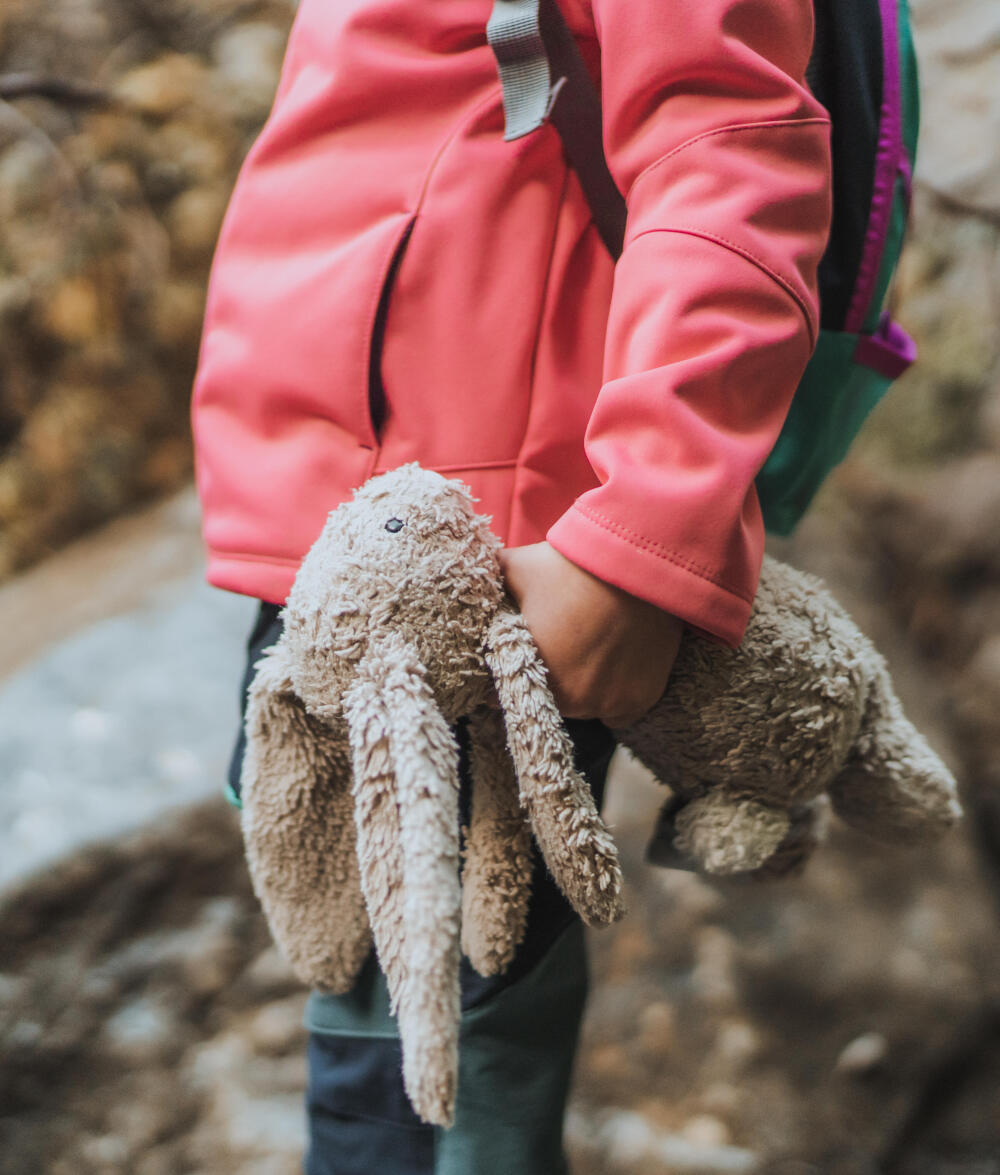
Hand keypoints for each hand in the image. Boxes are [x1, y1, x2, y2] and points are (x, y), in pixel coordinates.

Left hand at [497, 541, 683, 726]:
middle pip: (551, 701)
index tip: (514, 660)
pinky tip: (612, 671)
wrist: (636, 561)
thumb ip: (489, 584)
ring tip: (586, 655)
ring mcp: (611, 703)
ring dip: (582, 689)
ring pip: (585, 708)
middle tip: (557, 649)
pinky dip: (614, 697)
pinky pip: (619, 714)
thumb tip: (465, 581)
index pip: (509, 693)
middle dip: (548, 680)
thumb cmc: (571, 566)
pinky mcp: (641, 699)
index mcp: (537, 678)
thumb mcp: (516, 568)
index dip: (507, 676)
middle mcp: (575, 701)